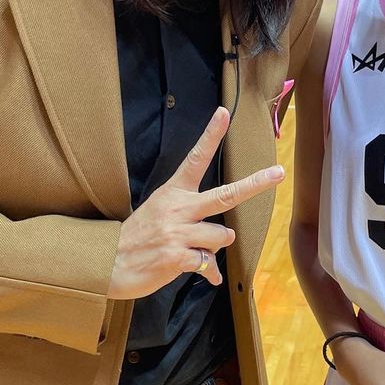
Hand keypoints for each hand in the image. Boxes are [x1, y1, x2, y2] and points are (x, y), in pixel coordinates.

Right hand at [107, 107, 283, 298]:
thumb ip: (191, 222)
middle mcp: (178, 208)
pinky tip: (192, 269)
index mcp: (173, 192)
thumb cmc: (137, 238)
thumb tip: (220, 243)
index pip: (195, 158)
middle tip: (279, 173)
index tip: (223, 113)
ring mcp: (178, 232)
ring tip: (191, 250)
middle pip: (226, 194)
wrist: (106, 262)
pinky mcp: (177, 256)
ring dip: (214, 247)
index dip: (210, 135)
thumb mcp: (160, 216)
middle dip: (255, 184)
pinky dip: (207, 270)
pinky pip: (208, 263)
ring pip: (223, 236)